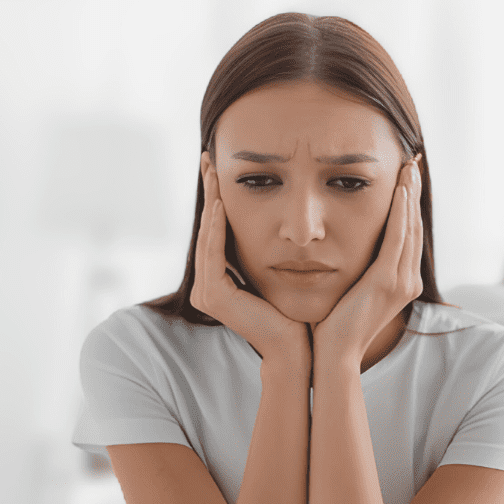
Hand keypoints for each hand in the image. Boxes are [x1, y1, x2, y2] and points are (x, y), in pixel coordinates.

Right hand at [190, 153, 309, 364]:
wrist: (297, 347)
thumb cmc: (294, 311)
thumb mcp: (277, 271)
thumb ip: (266, 250)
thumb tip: (275, 221)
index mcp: (218, 281)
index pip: (216, 231)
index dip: (217, 198)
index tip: (220, 166)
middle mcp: (206, 287)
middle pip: (208, 229)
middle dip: (209, 191)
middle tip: (208, 156)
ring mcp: (206, 293)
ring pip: (208, 236)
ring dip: (211, 201)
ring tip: (213, 171)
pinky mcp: (214, 297)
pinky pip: (214, 254)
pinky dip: (218, 227)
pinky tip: (222, 202)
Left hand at [311, 157, 422, 367]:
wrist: (333, 354)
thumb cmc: (334, 326)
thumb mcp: (350, 290)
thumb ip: (356, 269)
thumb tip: (342, 247)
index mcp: (401, 282)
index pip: (408, 234)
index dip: (408, 204)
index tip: (404, 177)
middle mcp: (408, 281)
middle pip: (414, 226)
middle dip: (413, 192)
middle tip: (410, 160)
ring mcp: (401, 282)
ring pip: (410, 228)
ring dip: (409, 194)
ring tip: (407, 166)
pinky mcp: (387, 282)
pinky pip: (398, 238)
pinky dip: (400, 212)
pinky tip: (398, 190)